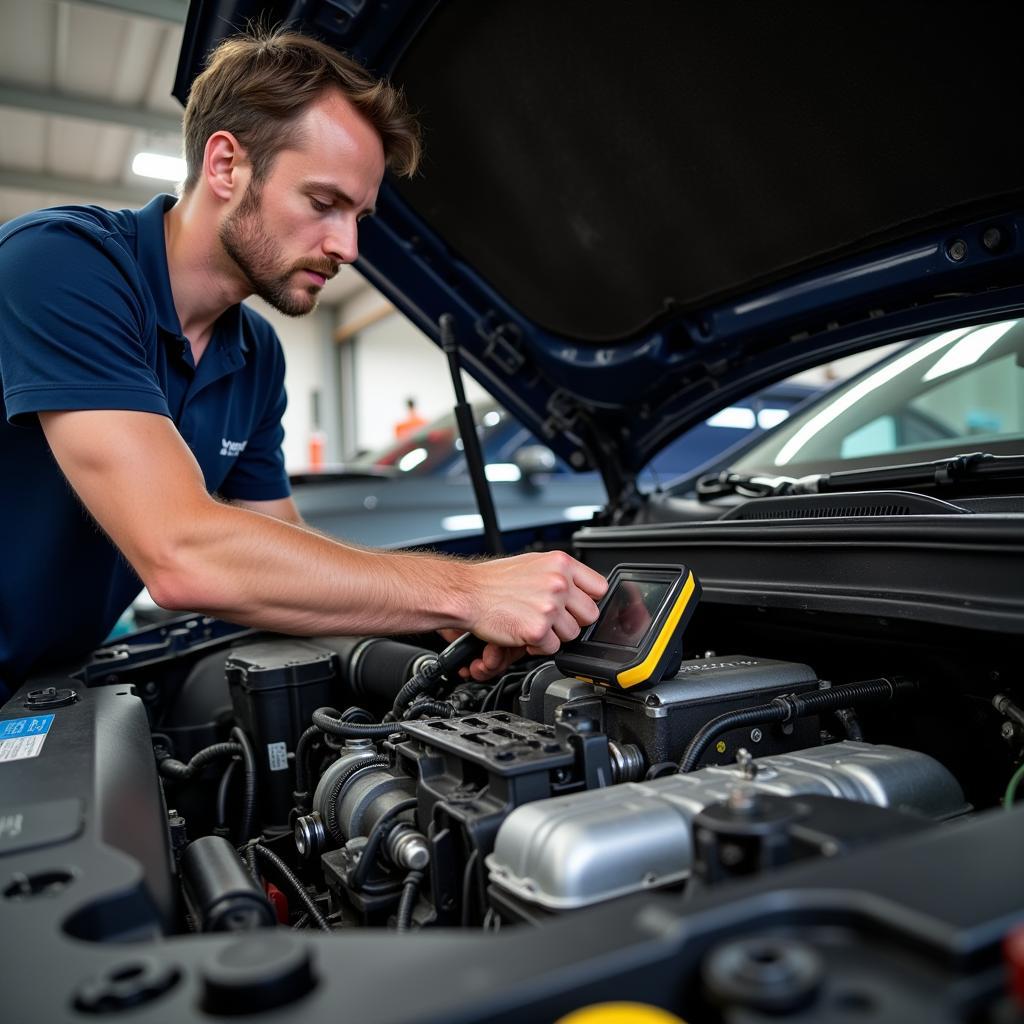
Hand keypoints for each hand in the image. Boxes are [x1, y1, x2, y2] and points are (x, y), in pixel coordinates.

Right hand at [455, 551, 607, 679]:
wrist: (468, 593)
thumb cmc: (495, 580)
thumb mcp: (534, 563)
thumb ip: (560, 574)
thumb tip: (581, 590)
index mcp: (561, 563)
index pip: (599, 587)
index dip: (588, 600)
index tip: (578, 605)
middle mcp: (559, 583)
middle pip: (590, 615)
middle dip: (573, 621)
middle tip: (552, 619)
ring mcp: (550, 606)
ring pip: (573, 634)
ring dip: (555, 635)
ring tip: (534, 624)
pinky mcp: (538, 630)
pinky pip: (553, 649)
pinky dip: (539, 647)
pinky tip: (525, 634)